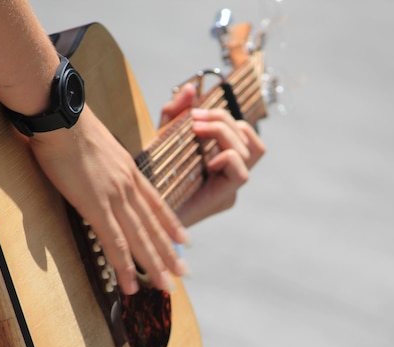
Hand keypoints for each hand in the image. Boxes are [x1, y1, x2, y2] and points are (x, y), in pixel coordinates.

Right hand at [29, 106, 187, 293]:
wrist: (62, 115)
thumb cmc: (71, 126)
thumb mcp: (99, 145)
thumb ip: (104, 165)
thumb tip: (97, 173)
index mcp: (130, 171)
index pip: (157, 204)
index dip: (172, 225)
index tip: (185, 241)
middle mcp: (129, 186)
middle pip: (154, 227)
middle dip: (169, 253)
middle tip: (182, 275)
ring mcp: (115, 197)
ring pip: (141, 238)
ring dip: (155, 265)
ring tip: (168, 287)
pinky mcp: (96, 206)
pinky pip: (114, 242)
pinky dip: (125, 265)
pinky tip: (131, 284)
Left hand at [160, 83, 265, 225]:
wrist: (142, 213)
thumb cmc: (151, 177)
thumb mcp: (161, 138)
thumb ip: (174, 113)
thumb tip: (190, 87)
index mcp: (222, 158)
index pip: (244, 132)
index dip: (225, 116)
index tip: (194, 112)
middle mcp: (230, 173)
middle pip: (250, 138)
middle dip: (224, 121)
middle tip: (195, 119)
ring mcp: (230, 188)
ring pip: (252, 152)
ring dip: (226, 135)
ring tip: (199, 131)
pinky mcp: (223, 199)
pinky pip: (241, 174)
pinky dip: (227, 158)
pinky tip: (205, 159)